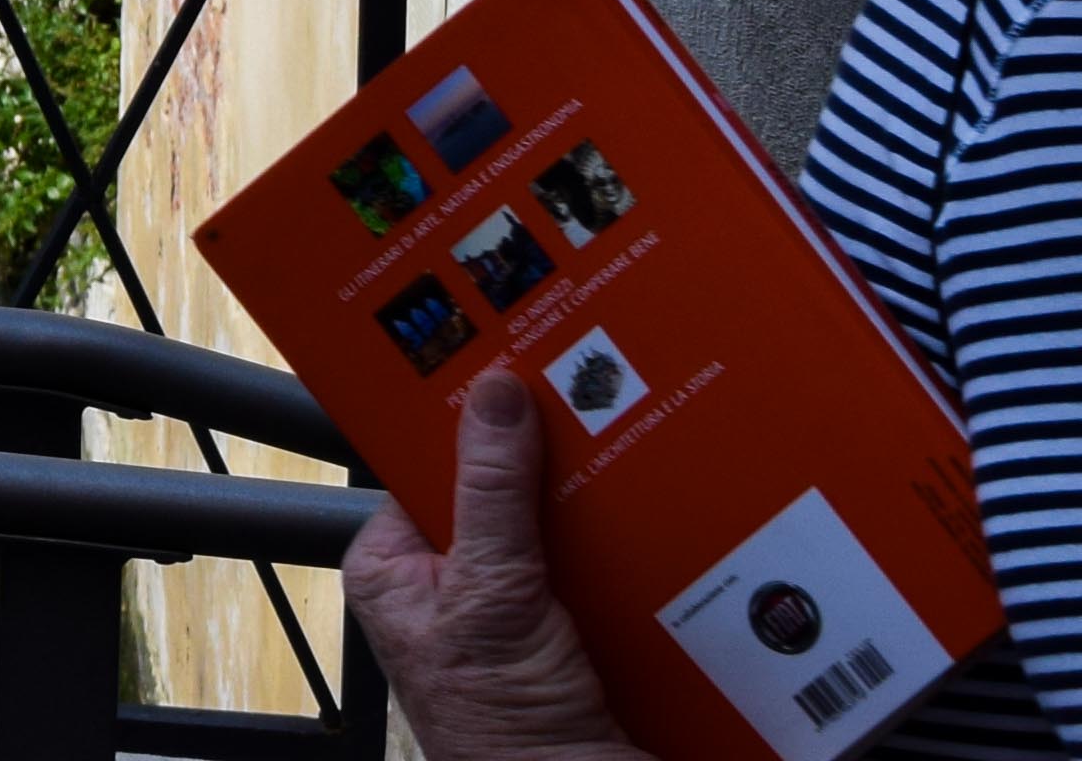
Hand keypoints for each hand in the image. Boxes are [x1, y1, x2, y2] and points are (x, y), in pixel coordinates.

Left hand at [345, 373, 638, 760]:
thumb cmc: (503, 733)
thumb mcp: (491, 597)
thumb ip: (492, 497)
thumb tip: (495, 398)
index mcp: (400, 567)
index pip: (430, 465)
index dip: (469, 417)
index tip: (512, 359)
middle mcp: (459, 584)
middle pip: (511, 491)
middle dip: (556, 458)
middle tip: (602, 395)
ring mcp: (527, 611)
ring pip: (570, 529)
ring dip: (610, 505)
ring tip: (650, 449)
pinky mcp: (588, 637)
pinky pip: (617, 572)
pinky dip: (646, 553)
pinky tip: (681, 517)